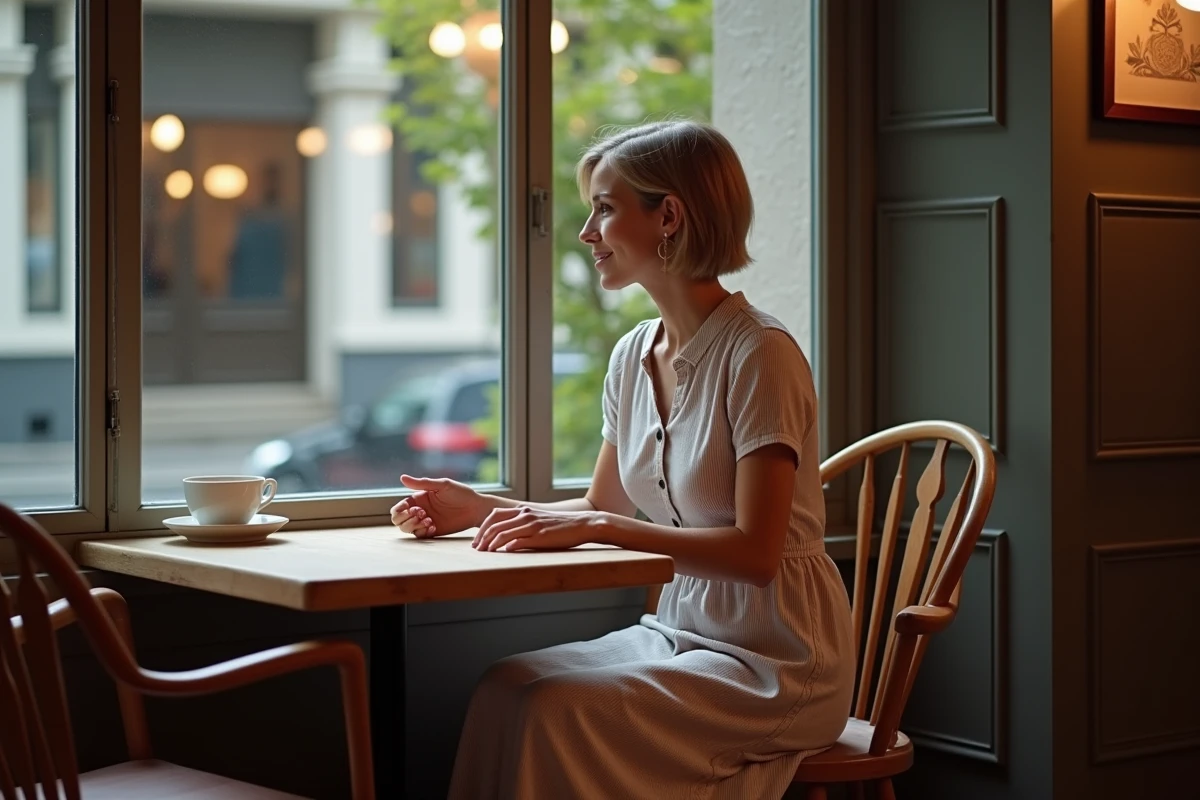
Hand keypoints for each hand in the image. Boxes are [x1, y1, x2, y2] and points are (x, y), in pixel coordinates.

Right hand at [390, 475, 487, 537]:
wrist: (476, 509)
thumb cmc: (461, 493)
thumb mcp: (442, 485)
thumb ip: (422, 483)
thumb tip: (402, 478)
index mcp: (418, 498)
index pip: (398, 507)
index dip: (400, 509)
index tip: (413, 508)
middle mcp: (419, 510)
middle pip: (397, 519)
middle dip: (405, 518)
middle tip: (421, 514)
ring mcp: (424, 521)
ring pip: (406, 529)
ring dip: (413, 525)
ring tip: (429, 520)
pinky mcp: (432, 531)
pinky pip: (419, 535)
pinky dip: (423, 532)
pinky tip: (434, 527)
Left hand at [473, 507, 600, 551]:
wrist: (583, 524)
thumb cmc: (561, 525)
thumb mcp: (539, 520)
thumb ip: (523, 524)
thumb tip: (507, 537)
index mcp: (523, 510)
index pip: (494, 516)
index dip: (482, 528)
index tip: (477, 541)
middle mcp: (525, 515)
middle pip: (494, 524)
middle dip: (482, 538)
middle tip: (476, 550)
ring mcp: (533, 525)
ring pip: (503, 533)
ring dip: (491, 544)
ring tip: (485, 553)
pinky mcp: (541, 536)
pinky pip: (519, 541)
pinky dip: (507, 547)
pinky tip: (503, 553)